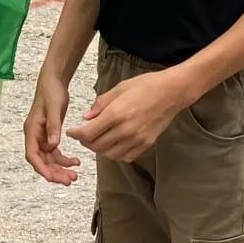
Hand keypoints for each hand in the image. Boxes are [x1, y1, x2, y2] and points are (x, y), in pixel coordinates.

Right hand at [25, 73, 81, 184]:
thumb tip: (52, 145)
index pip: (32, 155)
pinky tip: (76, 161)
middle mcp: (34, 136)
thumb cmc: (51, 92)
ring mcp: (42, 137)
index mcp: (31, 131)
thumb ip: (53, 126)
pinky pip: (55, 153)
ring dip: (60, 169)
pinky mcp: (50, 135)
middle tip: (70, 180)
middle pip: (41, 161)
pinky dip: (64, 159)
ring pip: (49, 160)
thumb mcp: (54, 108)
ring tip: (75, 175)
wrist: (54, 81)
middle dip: (54, 172)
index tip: (53, 178)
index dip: (42, 168)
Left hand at [67, 69, 188, 162]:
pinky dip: (116, 153)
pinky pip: (125, 157)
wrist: (172, 92)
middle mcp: (125, 130)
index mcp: (116, 114)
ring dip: (100, 149)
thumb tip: (86, 117)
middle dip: (86, 142)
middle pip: (96, 146)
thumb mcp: (119, 88)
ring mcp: (136, 139)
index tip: (71, 131)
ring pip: (110, 154)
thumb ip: (101, 104)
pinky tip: (114, 143)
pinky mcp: (146, 144)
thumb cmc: (146, 86)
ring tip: (98, 139)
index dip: (76, 134)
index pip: (88, 133)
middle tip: (83, 134)